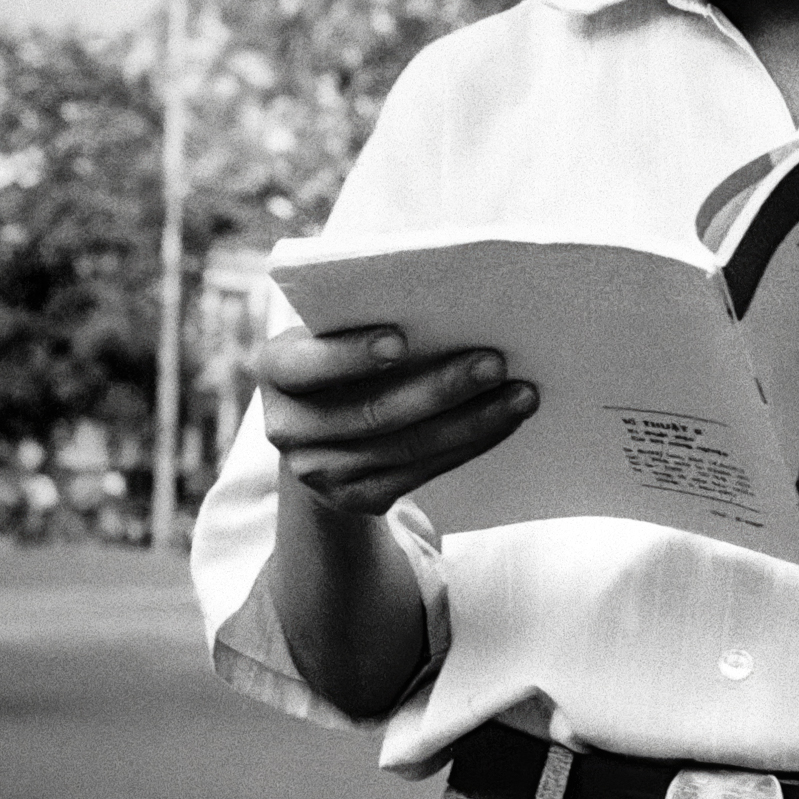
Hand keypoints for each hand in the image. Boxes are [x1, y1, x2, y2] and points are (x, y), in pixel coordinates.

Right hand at [258, 325, 538, 518]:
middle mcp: (287, 427)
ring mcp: (320, 471)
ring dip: (472, 421)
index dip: (350, 354)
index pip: (306, 364)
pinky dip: (470, 443)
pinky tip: (505, 420)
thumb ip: (367, 317)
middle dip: (440, 387)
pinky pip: (421, 473)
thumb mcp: (339, 332)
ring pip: (406, 447)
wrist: (325, 428)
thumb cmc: (348, 355)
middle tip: (496, 362)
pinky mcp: (357, 499)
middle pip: (372, 412)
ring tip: (521, 393)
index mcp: (276, 370)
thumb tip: (458, 299)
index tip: (402, 338)